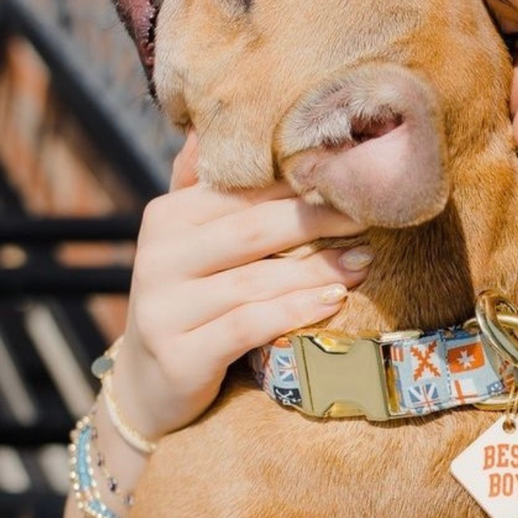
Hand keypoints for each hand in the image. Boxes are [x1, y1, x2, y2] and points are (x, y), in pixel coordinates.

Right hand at [109, 134, 372, 441]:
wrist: (146, 387)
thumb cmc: (188, 305)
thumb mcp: (189, 246)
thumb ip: (208, 195)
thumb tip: (214, 130)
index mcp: (165, 218)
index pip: (241, 192)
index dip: (298, 184)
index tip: (351, 178)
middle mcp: (157, 258)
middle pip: (252, 230)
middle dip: (316, 220)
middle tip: (370, 215)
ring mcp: (164, 308)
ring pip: (255, 281)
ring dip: (316, 269)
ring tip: (362, 262)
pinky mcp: (180, 355)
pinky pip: (248, 326)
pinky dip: (293, 312)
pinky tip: (332, 302)